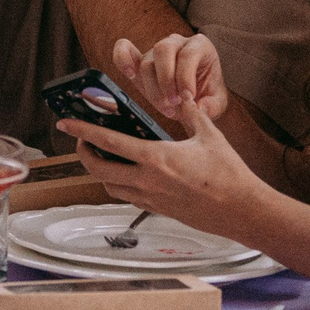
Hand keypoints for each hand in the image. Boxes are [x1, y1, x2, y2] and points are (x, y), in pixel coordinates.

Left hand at [55, 99, 267, 244]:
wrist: (242, 210)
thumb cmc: (229, 175)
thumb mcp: (209, 135)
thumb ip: (191, 114)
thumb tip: (183, 99)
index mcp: (156, 159)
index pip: (108, 143)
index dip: (82, 131)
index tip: (66, 123)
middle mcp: (147, 181)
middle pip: (98, 169)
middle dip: (84, 153)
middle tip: (84, 140)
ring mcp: (151, 199)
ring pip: (109, 186)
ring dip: (100, 171)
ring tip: (104, 156)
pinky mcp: (159, 210)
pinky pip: (128, 197)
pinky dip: (120, 184)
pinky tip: (129, 174)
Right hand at [114, 34, 229, 126]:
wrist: (195, 100)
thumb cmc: (207, 96)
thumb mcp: (216, 103)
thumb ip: (211, 106)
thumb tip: (198, 107)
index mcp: (200, 46)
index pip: (188, 54)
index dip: (185, 77)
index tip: (188, 99)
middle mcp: (177, 43)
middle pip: (163, 50)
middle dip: (166, 79)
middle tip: (174, 103)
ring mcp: (156, 50)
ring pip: (147, 62)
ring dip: (153, 87)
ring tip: (166, 107)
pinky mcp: (140, 61)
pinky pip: (125, 50)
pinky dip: (122, 58)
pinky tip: (129, 73)